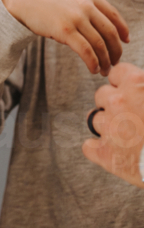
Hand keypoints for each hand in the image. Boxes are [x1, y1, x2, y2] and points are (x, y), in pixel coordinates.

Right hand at [0, 0, 128, 75]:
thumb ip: (83, 2)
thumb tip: (95, 19)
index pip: (114, 15)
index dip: (123, 30)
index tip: (126, 41)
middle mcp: (85, 5)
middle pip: (110, 32)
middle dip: (116, 50)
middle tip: (115, 62)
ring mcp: (76, 17)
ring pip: (100, 44)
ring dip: (105, 61)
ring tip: (104, 70)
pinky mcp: (64, 30)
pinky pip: (86, 51)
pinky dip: (93, 62)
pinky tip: (93, 69)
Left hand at [82, 62, 143, 187]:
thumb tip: (141, 84)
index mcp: (136, 83)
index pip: (116, 73)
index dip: (123, 84)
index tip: (130, 93)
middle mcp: (117, 101)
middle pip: (102, 95)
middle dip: (113, 104)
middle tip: (130, 117)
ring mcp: (109, 126)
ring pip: (95, 119)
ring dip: (107, 126)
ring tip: (126, 137)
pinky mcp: (105, 153)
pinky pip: (89, 146)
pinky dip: (99, 150)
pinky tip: (114, 153)